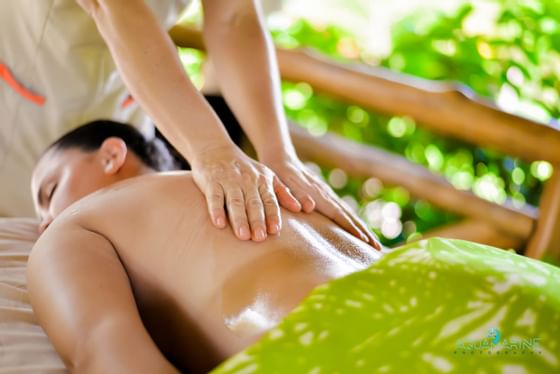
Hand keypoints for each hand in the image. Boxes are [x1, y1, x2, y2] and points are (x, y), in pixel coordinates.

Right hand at [191, 144, 300, 241]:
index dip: (272, 215)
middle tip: (260, 238)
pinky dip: (216, 210)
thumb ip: (282, 193)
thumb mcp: (265, 176)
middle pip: (253, 203)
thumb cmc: (244, 168)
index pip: (269, 200)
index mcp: (262, 181)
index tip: (274, 230)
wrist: (215, 149)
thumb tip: (299, 209)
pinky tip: (219, 224)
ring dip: (239, 219)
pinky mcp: (212, 182)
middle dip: (257, 220)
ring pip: (235, 202)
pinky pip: (214, 197)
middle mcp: (246, 181)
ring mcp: (229, 181)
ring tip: (243, 236)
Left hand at [263, 154, 381, 249]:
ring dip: (362, 229)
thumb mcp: (283, 185)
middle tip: (378, 249)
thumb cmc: (280, 176)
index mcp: (319, 196)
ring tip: (373, 243)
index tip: (364, 242)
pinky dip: (353, 221)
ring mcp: (328, 195)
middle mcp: (328, 196)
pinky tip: (356, 229)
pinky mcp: (325, 195)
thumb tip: (309, 207)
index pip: (339, 216)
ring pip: (349, 214)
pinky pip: (343, 211)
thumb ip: (295, 195)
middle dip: (364, 233)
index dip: (352, 229)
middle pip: (350, 217)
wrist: (281, 159)